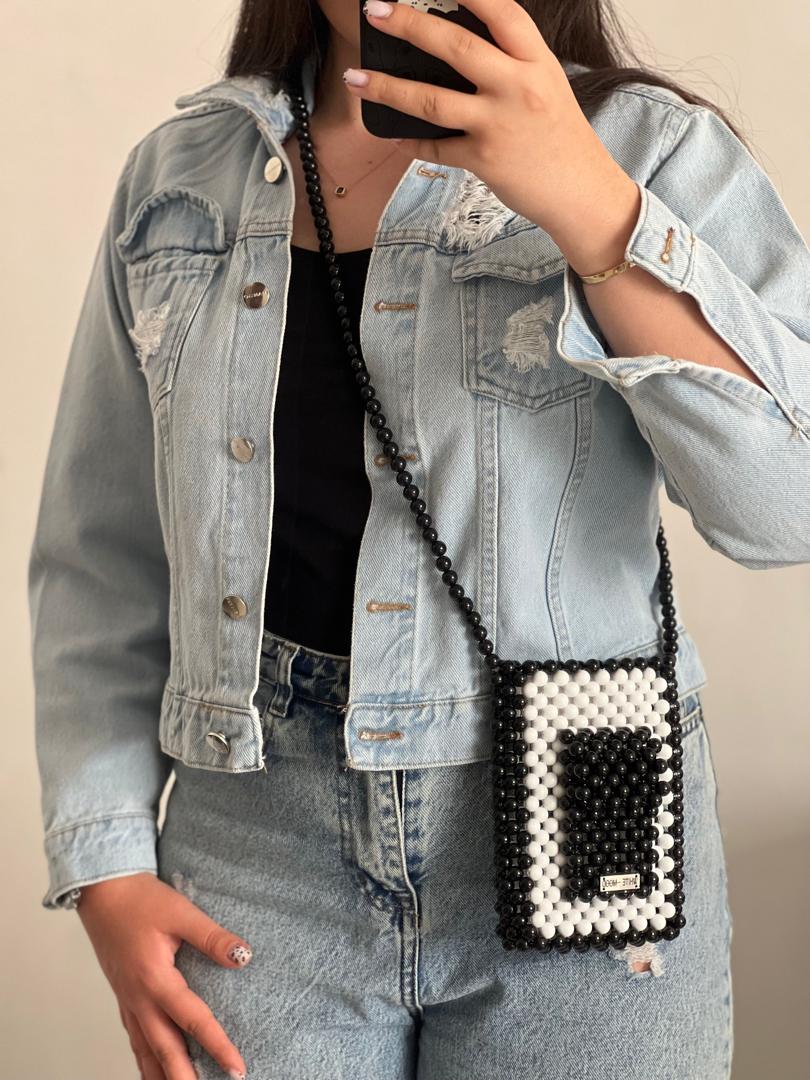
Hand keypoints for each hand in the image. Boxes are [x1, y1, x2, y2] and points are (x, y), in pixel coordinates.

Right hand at [77, 872, 249, 1078]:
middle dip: (186, 1079)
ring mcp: (128, 1001)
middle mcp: (138, 999)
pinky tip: (152, 1071)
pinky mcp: (123, 997)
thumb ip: (212, 937)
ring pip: (145, 1052)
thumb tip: (244, 957)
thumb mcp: (181, 912)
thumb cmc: (140, 900)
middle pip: (164, 1051)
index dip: (217, 1046)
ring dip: (163, 1077)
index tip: (237, 1068)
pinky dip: (145, 1062)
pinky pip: (134, 1039)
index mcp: (154, 980)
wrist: (102, 891)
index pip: (193, 1021)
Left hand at [347, 0, 640, 271]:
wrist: (583, 194)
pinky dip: (410, 140)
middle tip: (374, 11)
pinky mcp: (484, 161)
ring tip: (355, 78)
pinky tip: (392, 133)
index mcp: (537, 61)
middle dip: (409, 25)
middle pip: (456, 46)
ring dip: (387, 87)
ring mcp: (499, 125)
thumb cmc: (561, 138)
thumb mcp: (545, 86)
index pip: (501, 11)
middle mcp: (518, 87)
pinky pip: (436, 146)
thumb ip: (509, 63)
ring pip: (432, 100)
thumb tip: (457, 46)